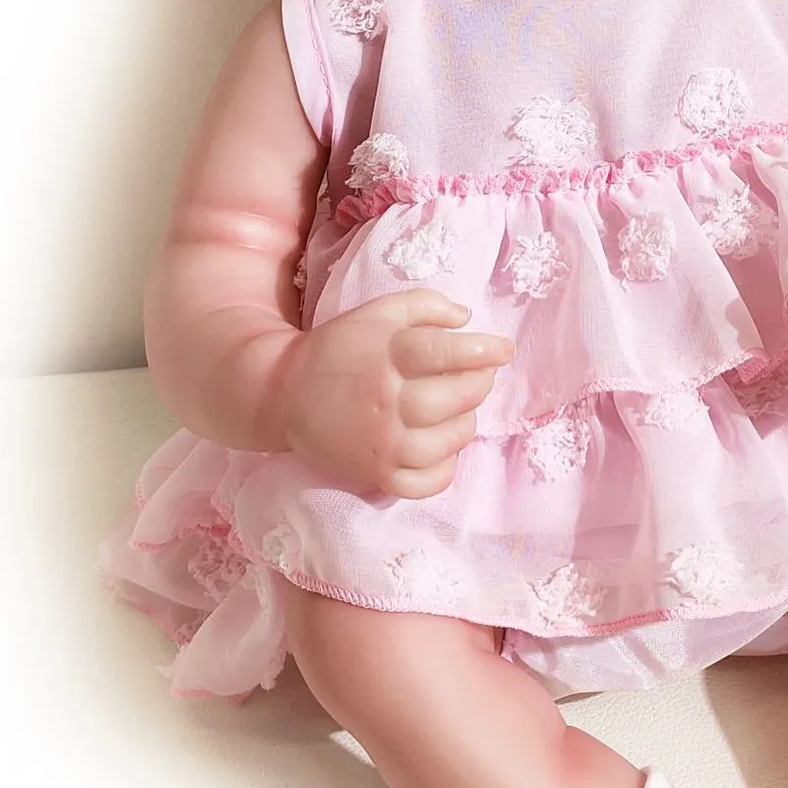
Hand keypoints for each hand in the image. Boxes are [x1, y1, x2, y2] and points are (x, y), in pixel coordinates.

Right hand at [278, 288, 512, 498]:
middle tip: (479, 376)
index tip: (504, 349)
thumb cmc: (340, 347)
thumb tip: (467, 318)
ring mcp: (381, 442)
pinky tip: (441, 446)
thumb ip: (426, 305)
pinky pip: (427, 482)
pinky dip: (445, 468)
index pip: (445, 353)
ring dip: (466, 423)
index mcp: (386, 355)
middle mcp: (386, 400)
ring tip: (458, 408)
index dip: (483, 350)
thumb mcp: (378, 311)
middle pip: (454, 398)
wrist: (284, 393)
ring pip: (448, 441)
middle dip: (479, 385)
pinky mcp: (375, 474)